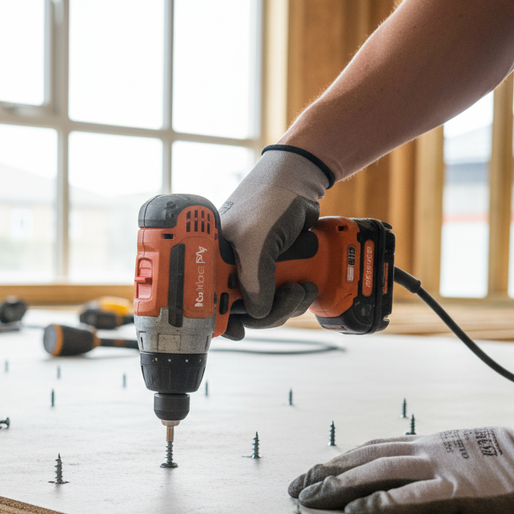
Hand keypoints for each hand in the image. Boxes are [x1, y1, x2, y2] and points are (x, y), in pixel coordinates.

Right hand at [219, 147, 331, 337]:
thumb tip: (257, 313)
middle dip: (267, 312)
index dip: (220, 319)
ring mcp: (251, 270)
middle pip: (240, 311)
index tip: (236, 331)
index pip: (207, 301)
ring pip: (264, 308)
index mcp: (211, 259)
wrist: (300, 182)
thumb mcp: (256, 241)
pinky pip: (279, 298)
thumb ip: (253, 280)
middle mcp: (228, 267)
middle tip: (287, 298)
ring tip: (302, 288)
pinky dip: (293, 297)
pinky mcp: (273, 271)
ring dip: (286, 305)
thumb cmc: (268, 200)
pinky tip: (305, 285)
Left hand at [288, 399, 513, 513]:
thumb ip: (438, 460)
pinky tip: (353, 512)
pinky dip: (378, 504)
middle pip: (363, 459)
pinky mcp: (459, 492)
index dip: (337, 461)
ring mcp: (443, 469)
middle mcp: (429, 450)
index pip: (371, 449)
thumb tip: (410, 472)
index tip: (311, 472)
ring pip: (376, 474)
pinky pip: (411, 498)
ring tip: (309, 500)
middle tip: (295, 488)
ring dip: (337, 488)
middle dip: (325, 474)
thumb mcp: (469, 452)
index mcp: (431, 443)